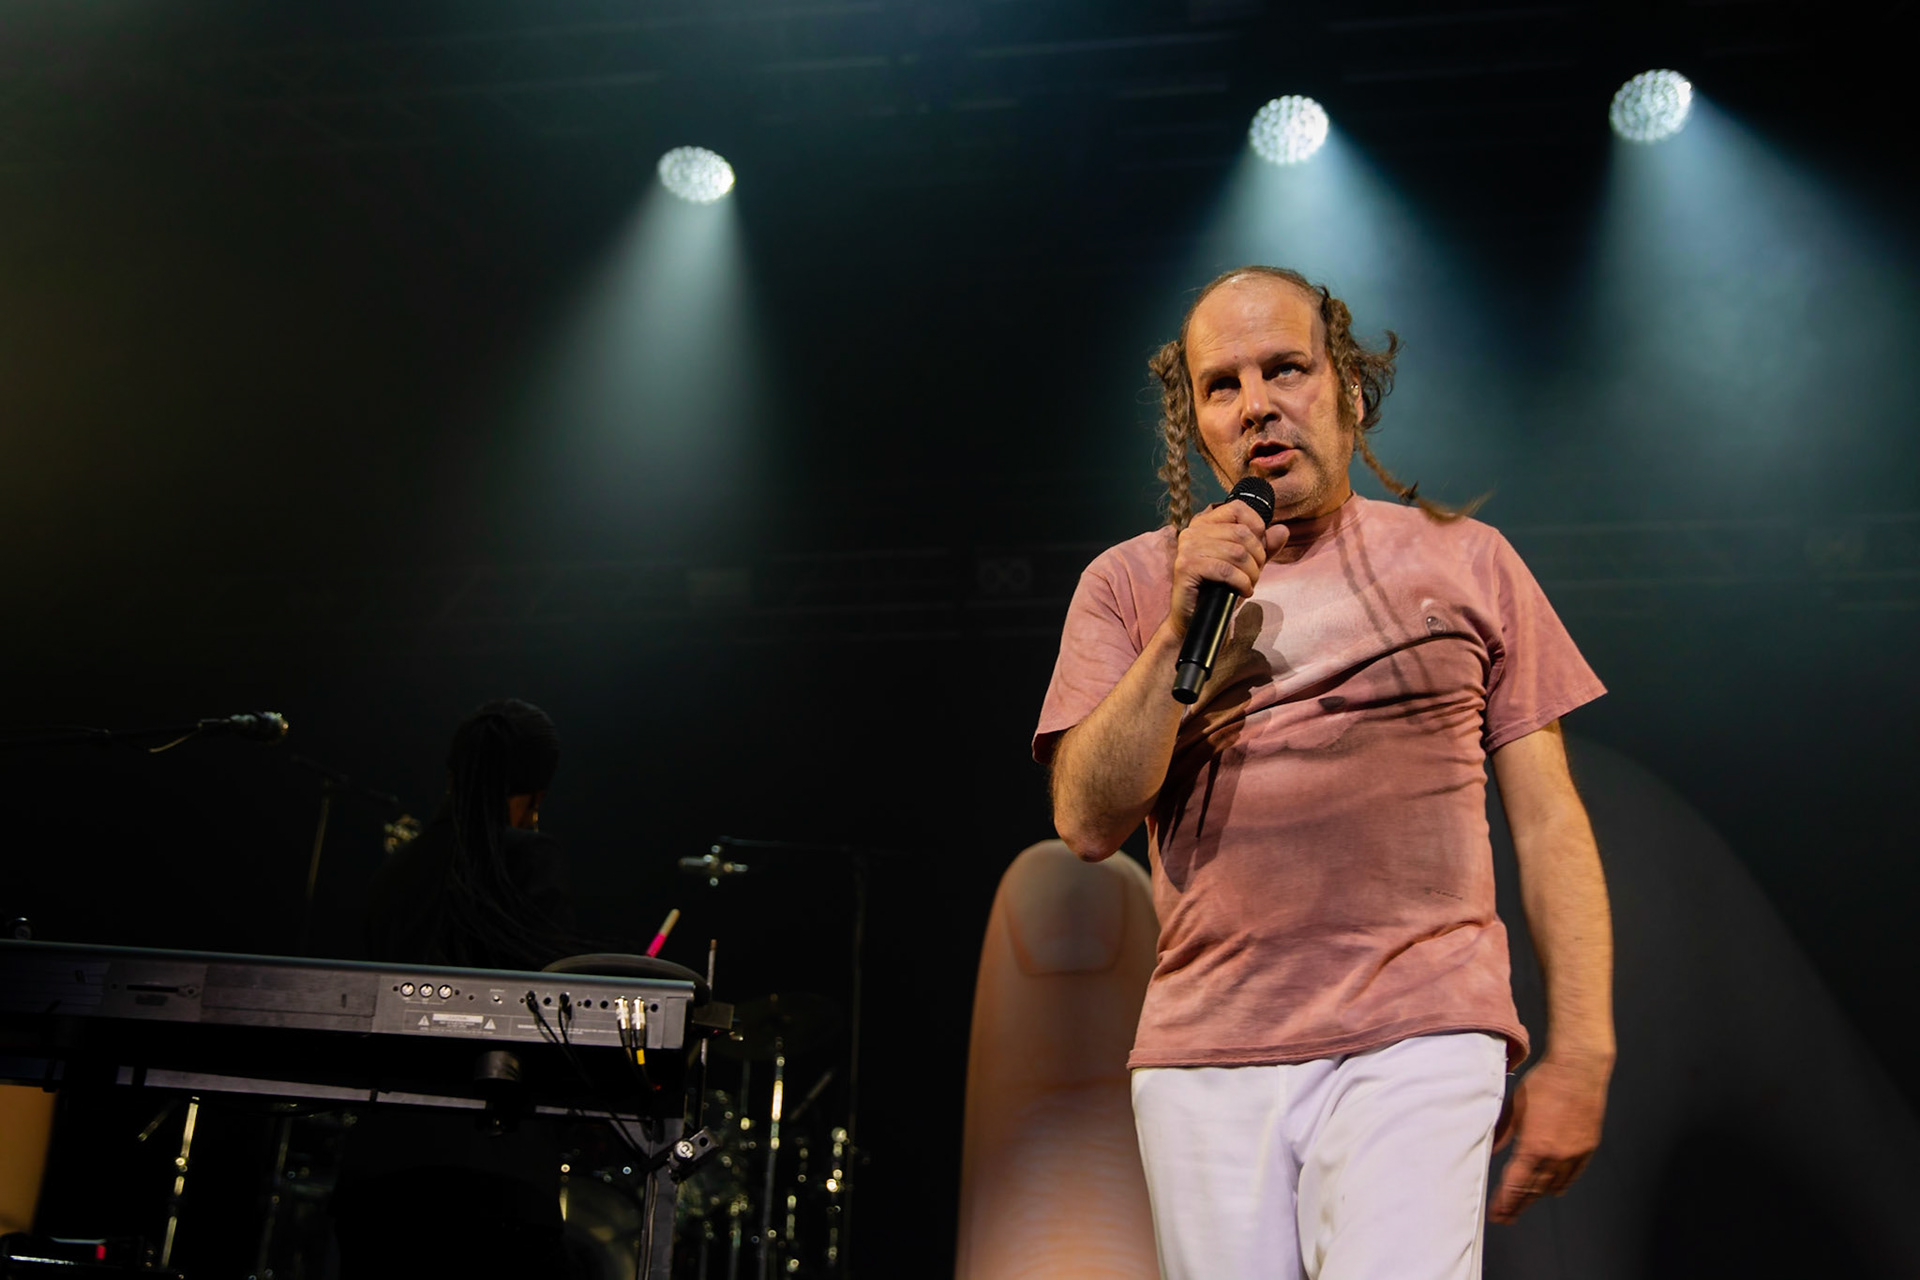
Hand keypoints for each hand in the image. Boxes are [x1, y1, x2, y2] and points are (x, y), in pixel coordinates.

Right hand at [1168, 501, 1289, 634]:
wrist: (1196, 618)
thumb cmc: (1219, 589)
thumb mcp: (1247, 565)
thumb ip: (1264, 547)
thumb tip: (1282, 530)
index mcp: (1205, 523)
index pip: (1237, 508)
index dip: (1256, 527)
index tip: (1259, 550)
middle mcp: (1193, 531)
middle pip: (1241, 532)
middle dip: (1257, 557)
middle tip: (1254, 575)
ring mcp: (1188, 548)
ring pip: (1236, 552)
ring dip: (1251, 573)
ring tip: (1248, 584)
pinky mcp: (1187, 567)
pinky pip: (1226, 570)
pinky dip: (1241, 583)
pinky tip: (1243, 591)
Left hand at [1488, 1055, 1609, 1223]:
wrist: (1579, 1070)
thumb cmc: (1547, 1083)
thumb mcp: (1515, 1107)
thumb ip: (1504, 1132)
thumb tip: (1493, 1149)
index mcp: (1535, 1147)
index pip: (1516, 1184)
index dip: (1505, 1202)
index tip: (1497, 1213)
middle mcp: (1556, 1156)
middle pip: (1534, 1190)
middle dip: (1518, 1205)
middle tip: (1507, 1216)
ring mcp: (1574, 1154)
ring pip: (1554, 1185)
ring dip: (1538, 1196)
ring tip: (1525, 1204)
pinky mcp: (1587, 1148)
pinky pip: (1572, 1175)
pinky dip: (1561, 1184)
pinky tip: (1554, 1189)